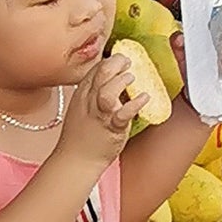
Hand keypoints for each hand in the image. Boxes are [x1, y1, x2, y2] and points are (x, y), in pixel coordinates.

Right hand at [56, 50, 138, 173]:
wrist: (76, 161)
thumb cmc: (81, 136)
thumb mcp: (82, 108)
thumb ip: (96, 93)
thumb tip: (116, 81)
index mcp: (82, 94)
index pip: (96, 69)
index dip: (110, 60)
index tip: (122, 60)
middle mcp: (89, 102)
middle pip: (101, 73)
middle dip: (117, 63)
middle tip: (129, 63)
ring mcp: (100, 115)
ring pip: (108, 91)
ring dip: (122, 81)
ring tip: (132, 79)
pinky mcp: (111, 129)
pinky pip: (123, 114)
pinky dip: (136, 104)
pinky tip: (145, 97)